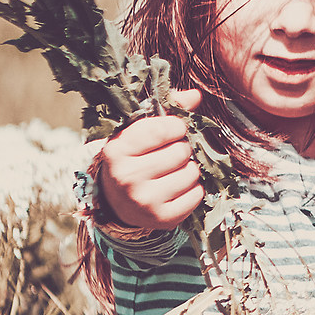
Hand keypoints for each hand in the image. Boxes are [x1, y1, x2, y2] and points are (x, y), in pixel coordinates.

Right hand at [94, 87, 204, 230]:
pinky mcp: (162, 218)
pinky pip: (197, 195)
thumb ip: (166, 108)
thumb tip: (195, 95)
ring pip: (192, 173)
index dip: (176, 126)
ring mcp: (144, 200)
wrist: (118, 202)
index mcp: (117, 150)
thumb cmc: (133, 158)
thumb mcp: (138, 131)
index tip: (175, 129)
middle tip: (172, 153)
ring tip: (174, 170)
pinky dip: (194, 189)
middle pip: (181, 151)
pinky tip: (178, 187)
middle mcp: (127, 177)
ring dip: (190, 169)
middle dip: (182, 149)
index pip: (162, 128)